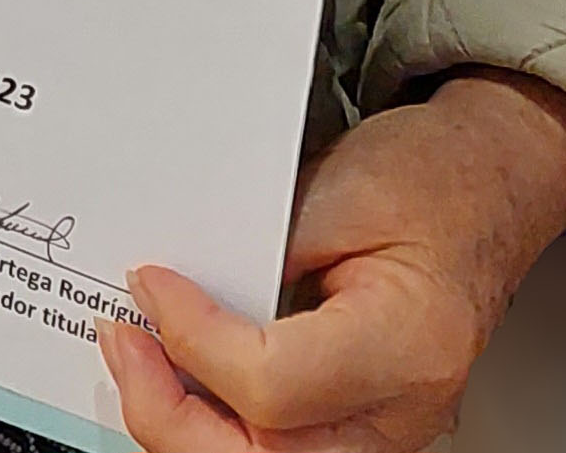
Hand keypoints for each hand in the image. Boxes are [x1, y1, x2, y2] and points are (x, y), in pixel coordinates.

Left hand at [100, 71, 565, 451]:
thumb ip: (257, 244)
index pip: (274, 387)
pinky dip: (213, 419)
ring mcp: (382, 427)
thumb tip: (174, 283)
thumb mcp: (334, 186)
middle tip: (123, 342)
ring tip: (138, 358)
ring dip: (184, 423)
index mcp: (406, 343)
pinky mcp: (357, 422)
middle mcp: (400, 408)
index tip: (148, 283)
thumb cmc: (426, 180)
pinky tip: (176, 373)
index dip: (192, 339)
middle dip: (170, 414)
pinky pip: (274, 445)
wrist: (480, 188)